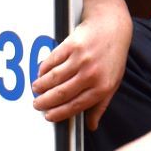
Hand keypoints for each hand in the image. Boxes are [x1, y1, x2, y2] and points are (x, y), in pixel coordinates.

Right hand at [31, 14, 131, 129]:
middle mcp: (91, 74)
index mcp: (102, 87)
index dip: (59, 113)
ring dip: (41, 86)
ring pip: (54, 78)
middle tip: (37, 104)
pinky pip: (52, 61)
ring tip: (36, 89)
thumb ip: (101, 105)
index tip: (48, 116)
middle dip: (45, 102)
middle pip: (61, 94)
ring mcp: (81, 59)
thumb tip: (91, 125)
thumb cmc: (113, 55)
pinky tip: (41, 73)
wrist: (112, 26)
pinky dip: (44, 69)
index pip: (75, 106)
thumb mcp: (113, 82)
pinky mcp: (71, 45)